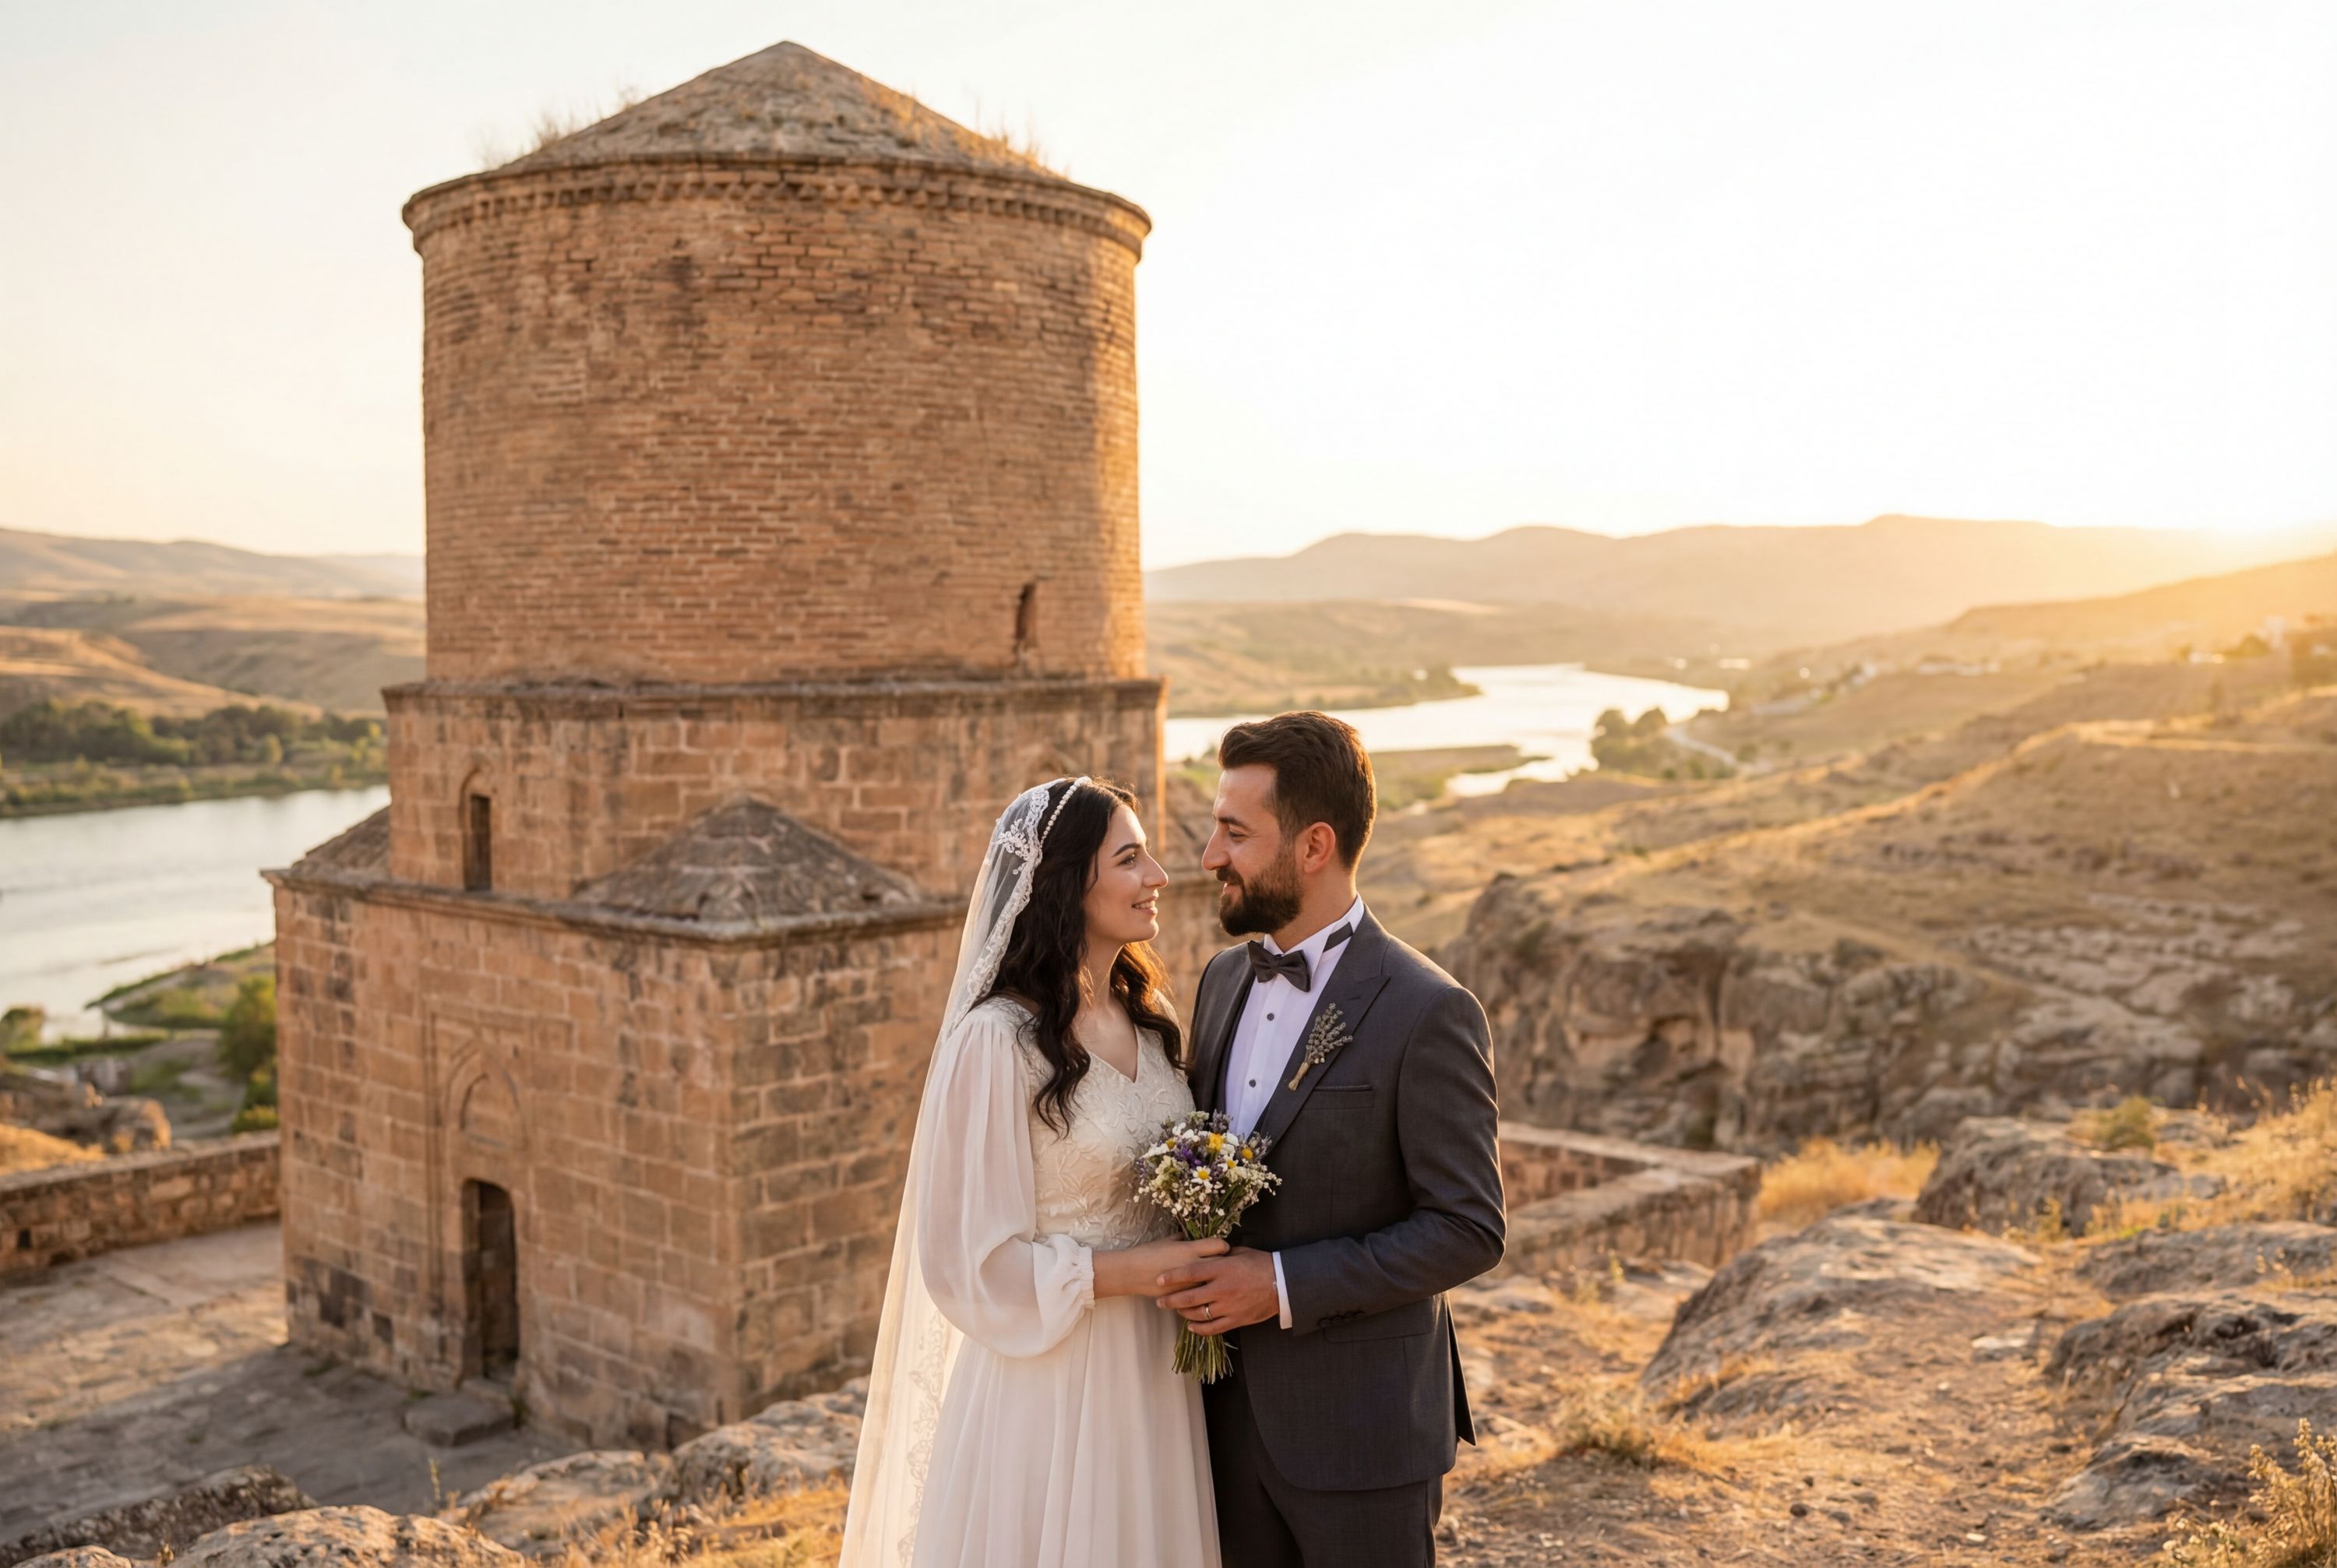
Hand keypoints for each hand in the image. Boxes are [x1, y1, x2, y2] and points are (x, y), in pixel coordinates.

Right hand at [1093, 1235, 1227, 1299]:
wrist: (1131, 1273)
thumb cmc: (1148, 1252)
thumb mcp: (1168, 1240)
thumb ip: (1185, 1238)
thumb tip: (1195, 1236)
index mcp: (1190, 1249)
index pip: (1220, 1245)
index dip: (1223, 1247)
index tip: (1221, 1248)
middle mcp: (1193, 1266)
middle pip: (1222, 1264)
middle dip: (1224, 1264)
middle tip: (1223, 1264)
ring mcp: (1190, 1283)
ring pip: (1214, 1282)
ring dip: (1216, 1280)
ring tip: (1215, 1279)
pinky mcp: (1184, 1296)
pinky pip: (1201, 1294)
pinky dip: (1204, 1292)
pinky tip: (1202, 1291)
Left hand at [1155, 1246, 1277, 1335]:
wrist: (1283, 1284)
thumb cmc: (1261, 1264)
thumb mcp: (1240, 1253)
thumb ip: (1220, 1255)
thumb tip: (1205, 1253)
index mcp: (1222, 1269)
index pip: (1190, 1272)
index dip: (1172, 1276)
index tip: (1159, 1279)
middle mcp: (1222, 1289)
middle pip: (1189, 1296)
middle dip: (1171, 1300)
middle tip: (1160, 1301)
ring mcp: (1229, 1306)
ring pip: (1199, 1314)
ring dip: (1184, 1313)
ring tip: (1176, 1310)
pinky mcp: (1236, 1319)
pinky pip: (1212, 1328)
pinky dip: (1199, 1328)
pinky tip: (1191, 1325)